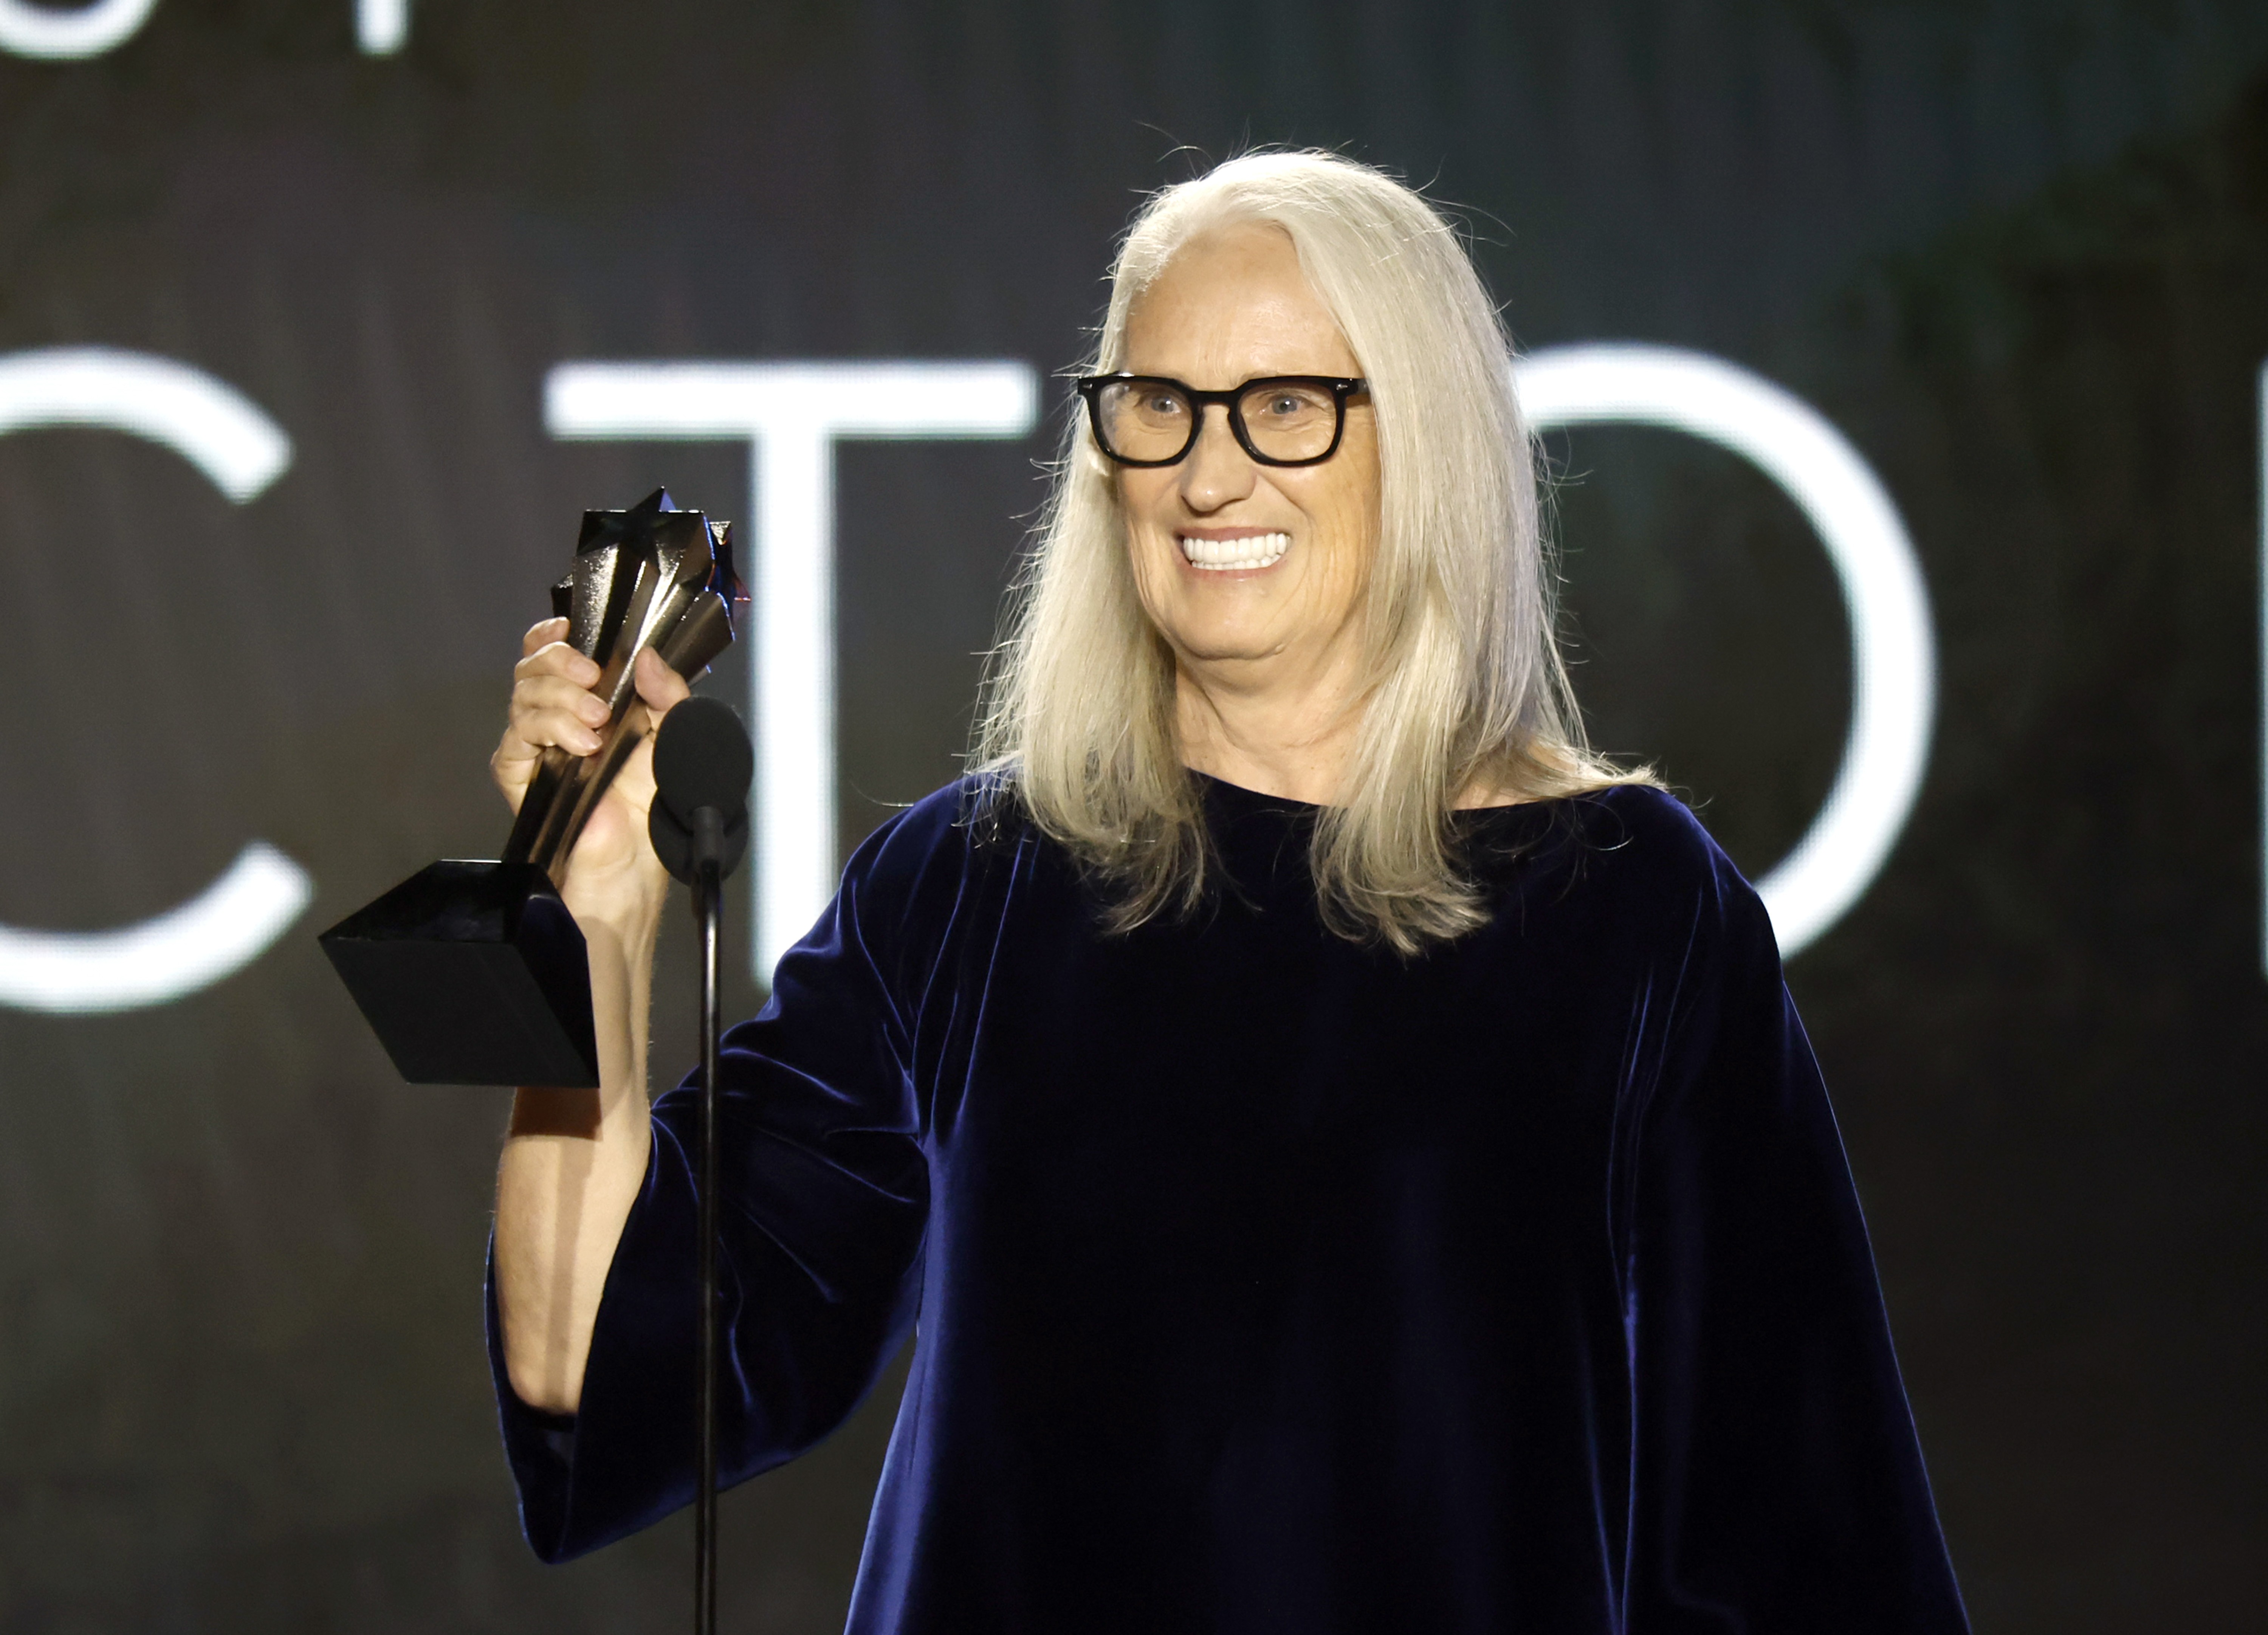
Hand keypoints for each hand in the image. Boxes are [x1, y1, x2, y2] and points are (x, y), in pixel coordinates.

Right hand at [491, 617, 691, 930]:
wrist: (640, 866)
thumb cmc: (659, 810)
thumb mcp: (680, 741)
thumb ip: (671, 694)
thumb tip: (648, 657)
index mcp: (596, 705)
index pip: (556, 657)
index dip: (554, 637)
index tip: (570, 629)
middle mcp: (562, 722)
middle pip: (533, 669)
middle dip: (560, 663)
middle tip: (594, 680)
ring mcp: (540, 750)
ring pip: (523, 697)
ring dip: (560, 699)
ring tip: (596, 726)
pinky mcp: (524, 778)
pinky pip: (515, 740)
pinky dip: (548, 731)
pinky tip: (580, 747)